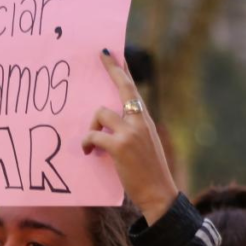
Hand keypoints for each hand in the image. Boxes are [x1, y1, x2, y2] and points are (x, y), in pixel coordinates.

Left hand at [81, 50, 178, 224]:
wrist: (158, 192)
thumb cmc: (148, 172)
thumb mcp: (144, 144)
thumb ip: (131, 130)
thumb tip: (107, 121)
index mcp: (145, 120)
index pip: (132, 89)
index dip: (123, 70)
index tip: (115, 53)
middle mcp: (140, 121)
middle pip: (122, 87)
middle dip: (112, 69)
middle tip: (102, 54)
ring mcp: (131, 132)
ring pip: (101, 113)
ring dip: (92, 126)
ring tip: (91, 143)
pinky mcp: (120, 146)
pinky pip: (94, 135)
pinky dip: (87, 142)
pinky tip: (88, 151)